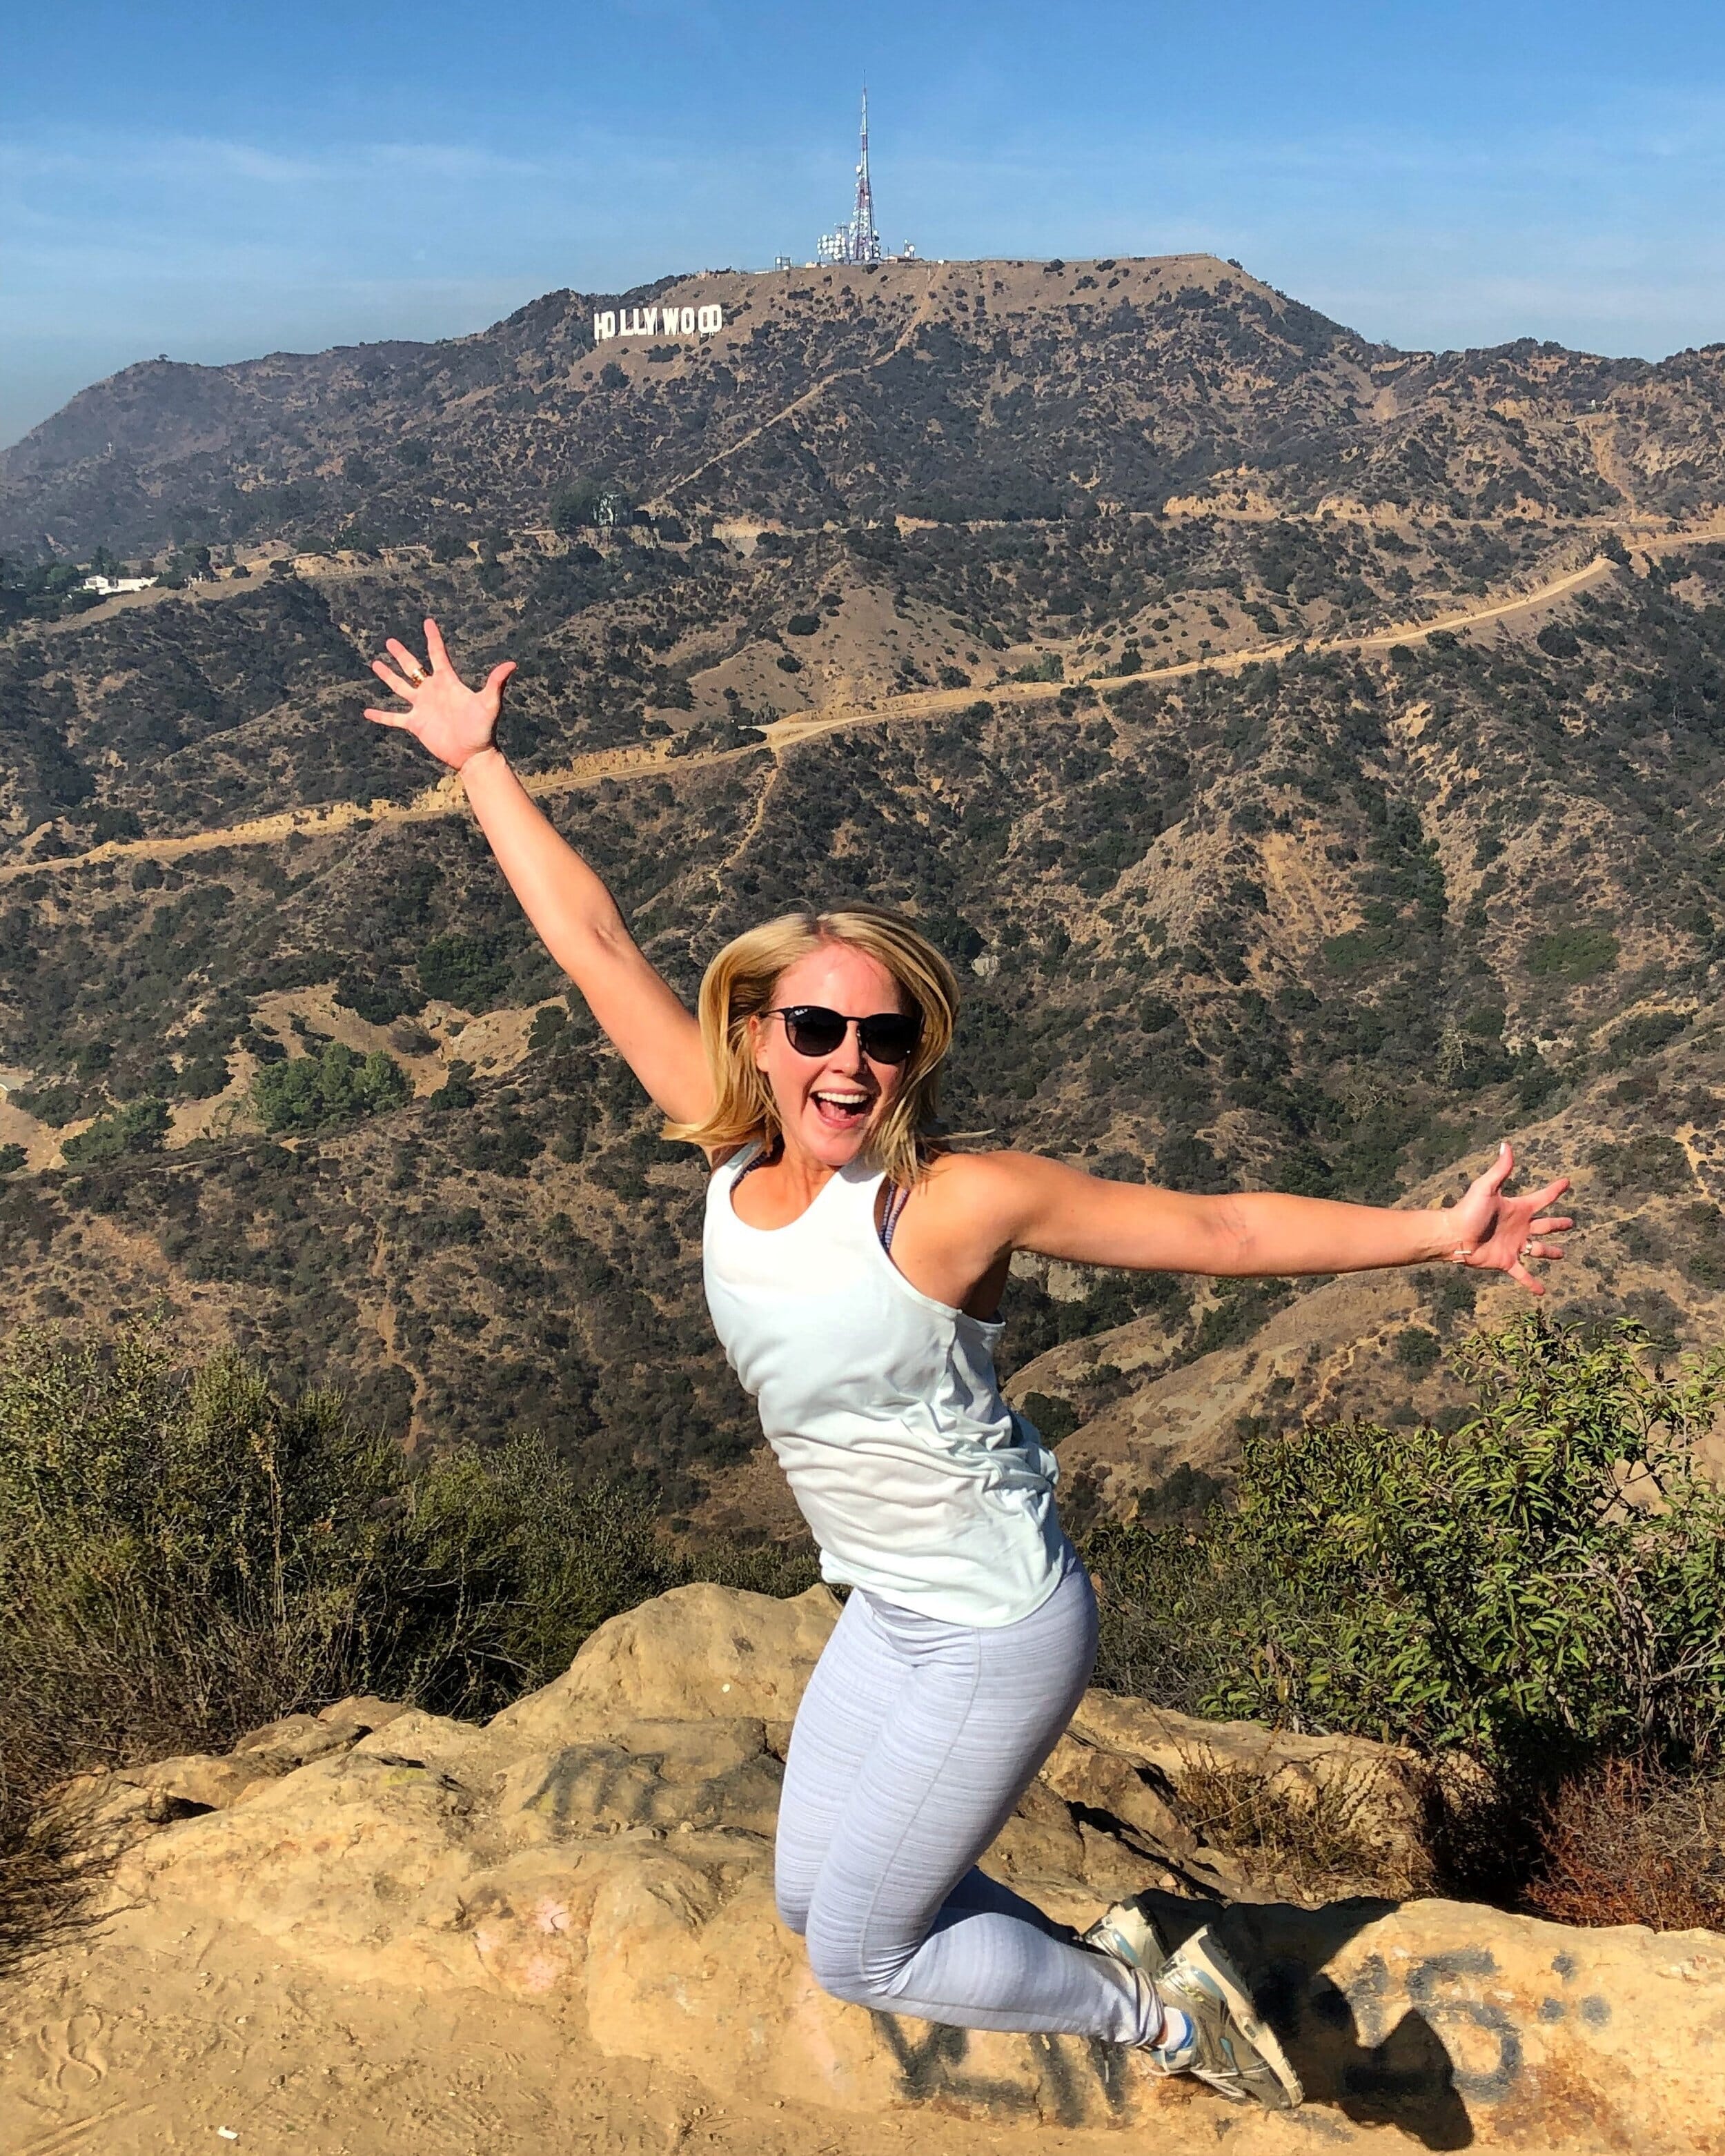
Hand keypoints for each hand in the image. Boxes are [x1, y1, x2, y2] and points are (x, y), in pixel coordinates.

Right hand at [364, 617, 516, 771]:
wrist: (473, 754)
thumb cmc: (483, 728)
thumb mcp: (490, 703)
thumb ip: (496, 683)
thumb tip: (512, 664)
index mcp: (447, 682)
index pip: (437, 655)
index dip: (433, 638)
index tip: (427, 622)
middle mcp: (432, 691)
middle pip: (413, 667)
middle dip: (401, 654)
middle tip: (390, 641)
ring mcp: (422, 707)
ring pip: (400, 687)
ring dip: (388, 676)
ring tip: (375, 663)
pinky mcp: (416, 724)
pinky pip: (394, 718)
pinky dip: (381, 716)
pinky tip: (367, 712)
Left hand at [1443, 1141, 1573, 1294]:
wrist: (1453, 1235)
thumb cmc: (1468, 1210)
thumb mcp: (1486, 1188)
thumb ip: (1500, 1169)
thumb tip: (1506, 1144)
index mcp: (1518, 1208)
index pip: (1541, 1198)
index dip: (1555, 1190)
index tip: (1567, 1182)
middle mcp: (1519, 1227)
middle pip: (1545, 1225)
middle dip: (1557, 1224)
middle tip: (1570, 1223)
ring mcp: (1514, 1245)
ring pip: (1538, 1249)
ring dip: (1550, 1252)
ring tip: (1562, 1255)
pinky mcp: (1506, 1262)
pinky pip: (1523, 1274)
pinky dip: (1532, 1283)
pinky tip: (1543, 1292)